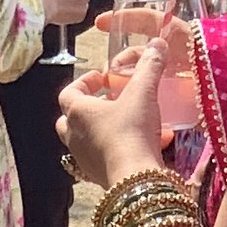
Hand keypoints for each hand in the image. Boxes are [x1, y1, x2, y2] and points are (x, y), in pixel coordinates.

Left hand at [59, 20, 178, 186]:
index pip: (69, 91)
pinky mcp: (98, 176)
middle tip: (109, 101)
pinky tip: (143, 144)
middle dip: (89, 108)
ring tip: (127, 121)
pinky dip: (119, 148)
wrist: (135, 180)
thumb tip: (157, 45)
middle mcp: (74, 136)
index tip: (102, 77)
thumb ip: (149, 67)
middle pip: (70, 118)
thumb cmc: (131, 131)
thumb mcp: (143, 93)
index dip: (84, 82)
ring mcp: (84, 159)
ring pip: (86, 139)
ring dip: (103, 129)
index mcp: (77, 112)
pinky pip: (104, 157)